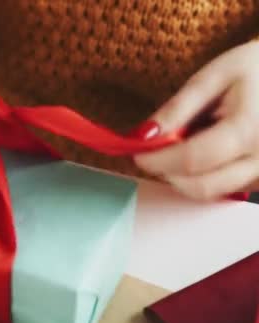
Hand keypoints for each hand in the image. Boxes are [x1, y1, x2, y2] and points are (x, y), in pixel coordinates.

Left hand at [134, 41, 258, 200]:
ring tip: (184, 144)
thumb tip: (144, 136)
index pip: (191, 159)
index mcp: (248, 130)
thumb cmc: (257, 67)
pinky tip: (206, 150)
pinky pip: (226, 188)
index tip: (137, 154)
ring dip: (185, 177)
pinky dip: (205, 176)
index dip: (158, 160)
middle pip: (201, 186)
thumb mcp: (214, 76)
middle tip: (154, 154)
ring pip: (213, 192)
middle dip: (169, 173)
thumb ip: (178, 108)